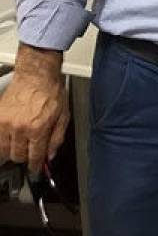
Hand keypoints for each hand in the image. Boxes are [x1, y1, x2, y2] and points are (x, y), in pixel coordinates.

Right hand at [0, 45, 68, 172]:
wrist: (36, 76)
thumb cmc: (51, 92)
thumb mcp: (63, 116)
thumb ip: (57, 138)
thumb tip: (50, 155)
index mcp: (38, 128)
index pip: (34, 156)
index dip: (35, 167)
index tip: (35, 171)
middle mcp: (20, 127)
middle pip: (17, 156)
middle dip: (25, 157)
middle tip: (29, 154)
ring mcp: (5, 123)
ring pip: (3, 150)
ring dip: (11, 152)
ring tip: (19, 148)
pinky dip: (2, 142)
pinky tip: (9, 140)